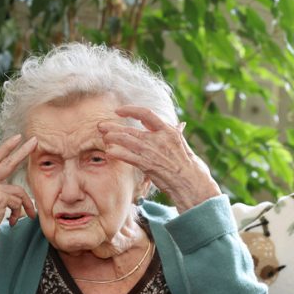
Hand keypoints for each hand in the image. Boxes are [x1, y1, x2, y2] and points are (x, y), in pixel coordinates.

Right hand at [0, 134, 36, 286]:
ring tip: (24, 217)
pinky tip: (11, 222)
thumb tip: (13, 191)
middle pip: (7, 162)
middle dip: (23, 151)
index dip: (6, 148)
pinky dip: (18, 214)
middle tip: (35, 141)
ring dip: (24, 205)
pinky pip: (18, 202)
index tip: (17, 138)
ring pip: (18, 190)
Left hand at [98, 105, 220, 212]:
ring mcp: (153, 151)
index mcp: (169, 131)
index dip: (130, 110)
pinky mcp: (148, 165)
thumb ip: (178, 134)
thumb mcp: (184, 145)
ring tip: (103, 138)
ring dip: (112, 138)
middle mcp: (160, 138)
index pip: (146, 113)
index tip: (119, 111)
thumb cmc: (190, 166)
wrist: (193, 183)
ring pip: (127, 141)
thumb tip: (181, 125)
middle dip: (114, 127)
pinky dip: (117, 153)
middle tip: (101, 125)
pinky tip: (109, 152)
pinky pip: (128, 157)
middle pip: (131, 129)